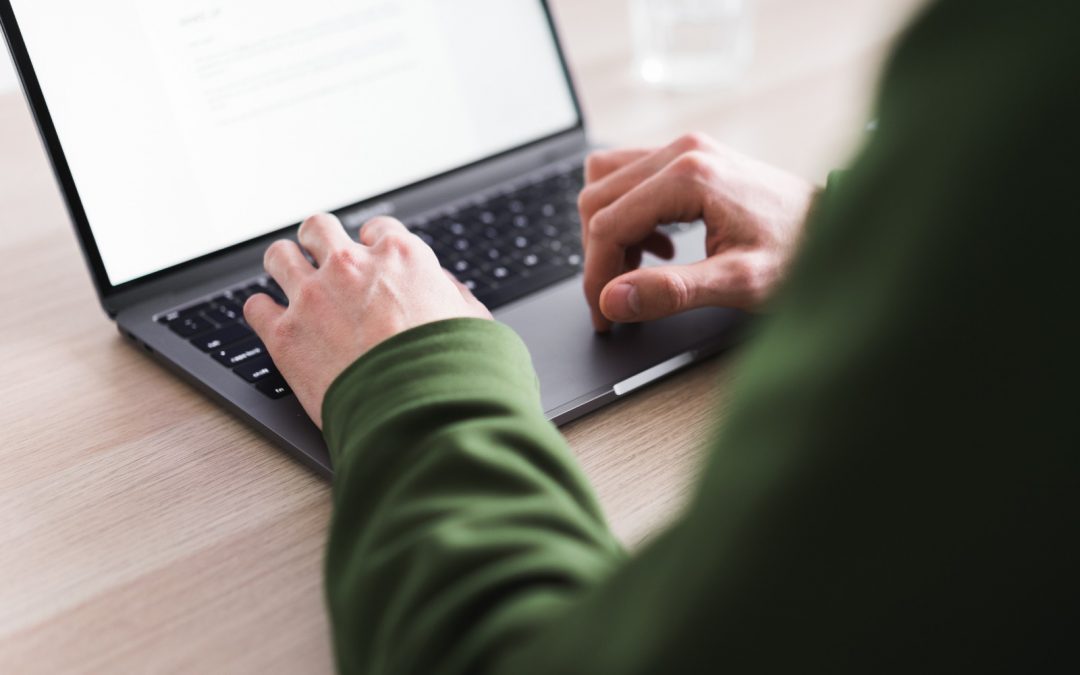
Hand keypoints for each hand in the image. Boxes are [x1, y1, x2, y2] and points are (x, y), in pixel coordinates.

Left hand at [244, 214, 491, 427]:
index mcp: (400, 256)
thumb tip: (441, 286)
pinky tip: (273, 323)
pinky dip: (263, 313)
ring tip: (289, 283)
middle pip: (319, 228)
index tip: (370, 258)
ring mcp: (312, 297)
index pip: (377, 228)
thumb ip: (451, 294)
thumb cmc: (453, 369)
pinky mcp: (284, 335)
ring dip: (285, 267)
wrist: (419, 412)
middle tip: (322, 261)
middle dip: (320, 242)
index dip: (373, 245)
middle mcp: (350, 266)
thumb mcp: (472, 321)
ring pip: (278, 256)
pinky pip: (255, 307)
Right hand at [579, 132, 818, 331]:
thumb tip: (613, 299)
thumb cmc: (798, 252)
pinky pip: (630, 179)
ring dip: (608, 231)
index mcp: (689, 175)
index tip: (605, 315)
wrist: (838, 226)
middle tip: (614, 300)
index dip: (597, 275)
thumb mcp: (737, 282)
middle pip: (598, 199)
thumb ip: (671, 291)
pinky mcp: (690, 158)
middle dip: (598, 256)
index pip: (608, 224)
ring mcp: (685, 149)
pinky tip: (658, 249)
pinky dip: (628, 216)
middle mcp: (682, 151)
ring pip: (606, 183)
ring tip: (636, 272)